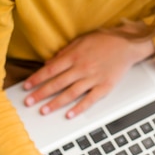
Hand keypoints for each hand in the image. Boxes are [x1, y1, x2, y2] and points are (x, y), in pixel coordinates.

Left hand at [23, 27, 154, 117]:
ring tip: (44, 110)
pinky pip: (90, 99)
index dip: (36, 79)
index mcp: (74, 56)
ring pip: (70, 93)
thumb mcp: (81, 40)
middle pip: (57, 83)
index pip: (50, 70)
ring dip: (55, 103)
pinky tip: (69, 114)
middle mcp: (82, 68)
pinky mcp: (105, 86)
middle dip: (41, 93)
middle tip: (29, 102)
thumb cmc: (104, 40)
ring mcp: (93, 78)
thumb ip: (64, 53)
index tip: (26, 86)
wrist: (127, 44)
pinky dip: (79, 108)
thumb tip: (49, 63)